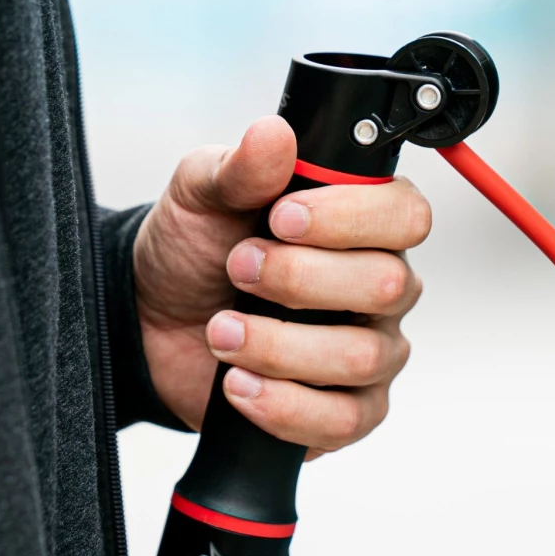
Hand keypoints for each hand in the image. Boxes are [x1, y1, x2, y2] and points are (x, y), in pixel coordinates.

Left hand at [132, 115, 431, 458]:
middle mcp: (380, 289)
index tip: (282, 217)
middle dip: (302, 279)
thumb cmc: (194, 250)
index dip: (352, 218)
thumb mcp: (201, 193)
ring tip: (221, 332)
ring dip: (280, 345)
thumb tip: (274, 134)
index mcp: (364, 224)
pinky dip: (284, 405)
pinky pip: (342, 421)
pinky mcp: (343, 413)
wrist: (149, 322)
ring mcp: (369, 353)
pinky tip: (239, 386)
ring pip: (363, 357)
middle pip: (388, 286)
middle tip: (237, 269)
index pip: (405, 216)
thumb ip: (239, 166)